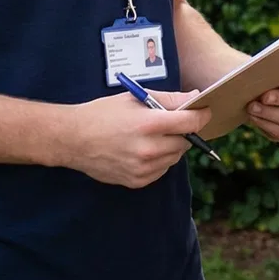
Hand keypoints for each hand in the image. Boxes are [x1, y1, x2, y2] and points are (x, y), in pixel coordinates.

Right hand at [62, 89, 207, 188]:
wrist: (73, 139)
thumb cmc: (102, 114)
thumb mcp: (134, 98)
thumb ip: (168, 99)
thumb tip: (194, 98)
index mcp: (148, 124)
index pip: (190, 122)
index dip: (201, 115)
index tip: (205, 111)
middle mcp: (148, 149)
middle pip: (185, 142)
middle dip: (184, 131)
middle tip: (171, 123)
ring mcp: (142, 168)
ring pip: (175, 157)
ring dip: (172, 146)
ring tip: (153, 136)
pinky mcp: (137, 181)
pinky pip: (161, 170)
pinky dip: (160, 160)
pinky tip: (144, 150)